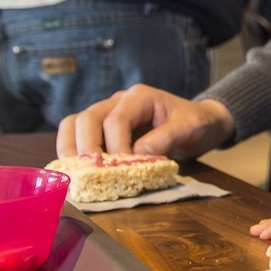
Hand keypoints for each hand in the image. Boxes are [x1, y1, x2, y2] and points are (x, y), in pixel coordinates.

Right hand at [56, 85, 234, 158]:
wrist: (199, 122)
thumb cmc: (195, 123)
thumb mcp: (190, 128)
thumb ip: (166, 138)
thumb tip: (137, 154)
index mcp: (140, 97)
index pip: (116, 120)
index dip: (115, 146)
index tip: (121, 169)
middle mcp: (118, 101)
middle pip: (87, 118)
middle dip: (85, 147)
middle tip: (91, 173)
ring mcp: (107, 113)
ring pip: (75, 124)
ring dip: (71, 148)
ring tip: (77, 172)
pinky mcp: (102, 129)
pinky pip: (77, 135)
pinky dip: (73, 151)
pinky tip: (77, 170)